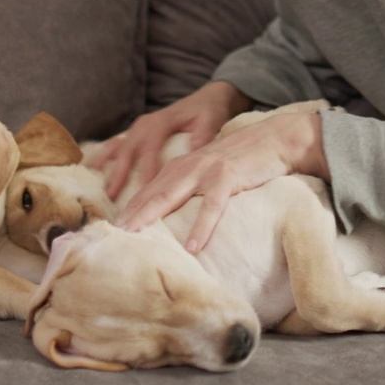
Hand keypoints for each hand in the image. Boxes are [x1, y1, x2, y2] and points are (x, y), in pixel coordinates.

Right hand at [91, 81, 251, 200]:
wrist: (207, 98)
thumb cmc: (208, 112)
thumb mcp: (209, 120)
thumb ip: (202, 136)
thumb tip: (194, 153)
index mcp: (161, 121)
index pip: (151, 148)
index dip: (146, 169)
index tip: (144, 189)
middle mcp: (145, 124)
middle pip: (128, 150)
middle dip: (120, 173)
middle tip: (113, 195)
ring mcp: (138, 127)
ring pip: (117, 147)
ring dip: (107, 167)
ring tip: (98, 187)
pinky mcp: (136, 132)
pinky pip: (116, 145)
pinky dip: (104, 157)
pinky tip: (93, 171)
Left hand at [116, 111, 328, 253]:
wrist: (274, 138)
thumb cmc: (241, 160)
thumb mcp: (208, 172)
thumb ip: (189, 188)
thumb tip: (174, 216)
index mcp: (179, 167)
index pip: (146, 192)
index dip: (128, 211)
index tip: (110, 232)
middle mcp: (186, 167)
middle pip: (151, 195)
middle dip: (129, 216)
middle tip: (110, 237)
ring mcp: (205, 171)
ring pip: (171, 196)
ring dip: (151, 217)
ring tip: (135, 238)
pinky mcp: (227, 177)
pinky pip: (212, 206)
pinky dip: (201, 226)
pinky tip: (192, 246)